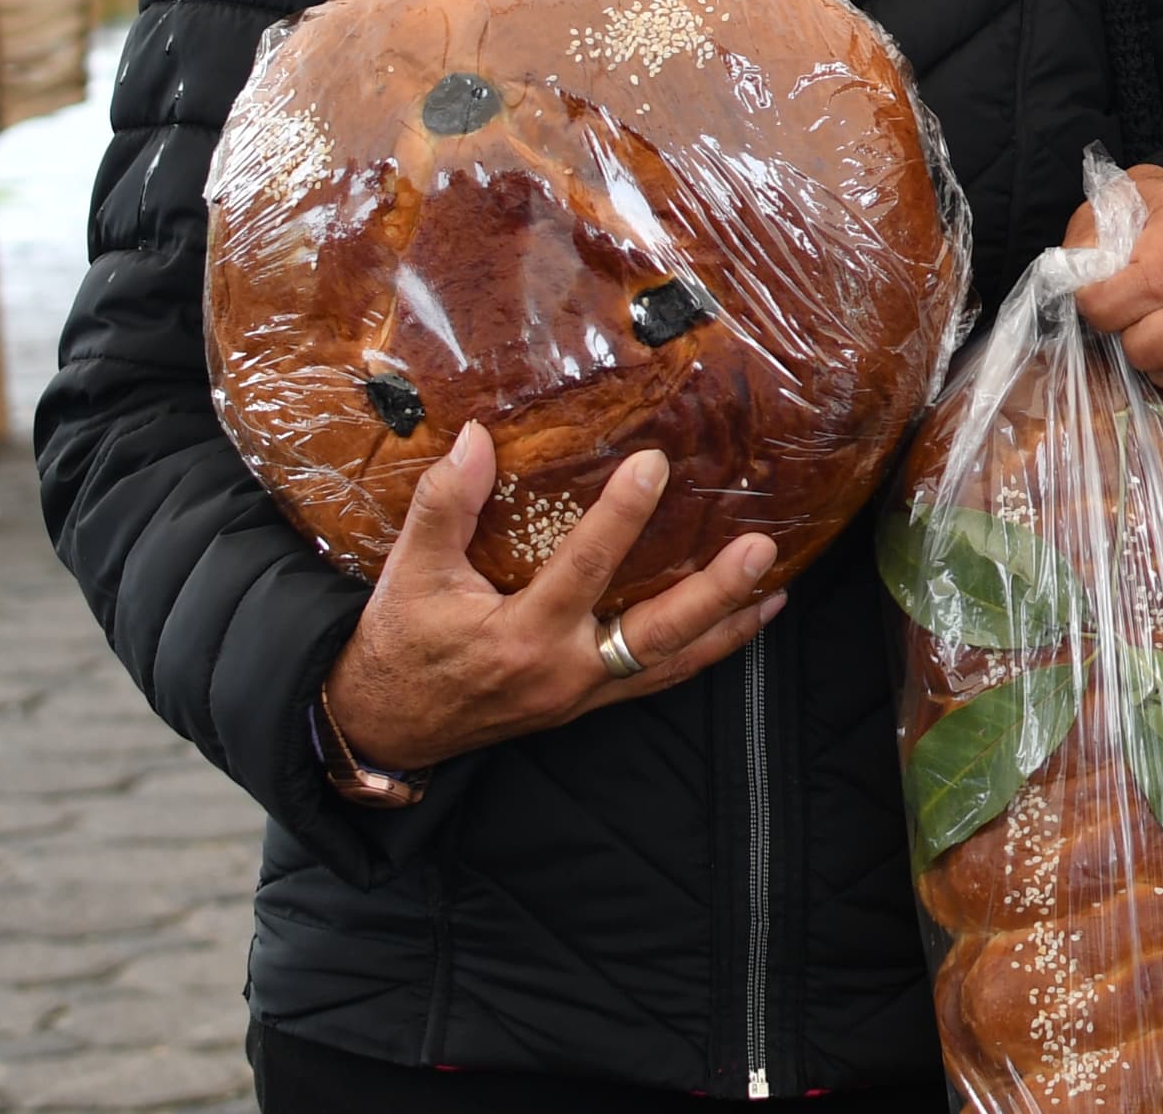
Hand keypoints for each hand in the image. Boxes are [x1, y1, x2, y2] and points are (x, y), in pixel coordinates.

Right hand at [322, 426, 788, 771]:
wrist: (386, 725)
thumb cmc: (399, 642)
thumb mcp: (409, 572)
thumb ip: (445, 504)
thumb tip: (475, 437)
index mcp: (519, 636)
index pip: (585, 569)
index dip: (622, 517)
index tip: (655, 465)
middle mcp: (562, 673)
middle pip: (656, 636)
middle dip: (714, 594)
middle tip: (759, 550)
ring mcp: (580, 697)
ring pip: (669, 665)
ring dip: (726, 629)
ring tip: (776, 590)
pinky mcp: (585, 705)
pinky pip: (656, 681)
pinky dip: (702, 654)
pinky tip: (739, 627)